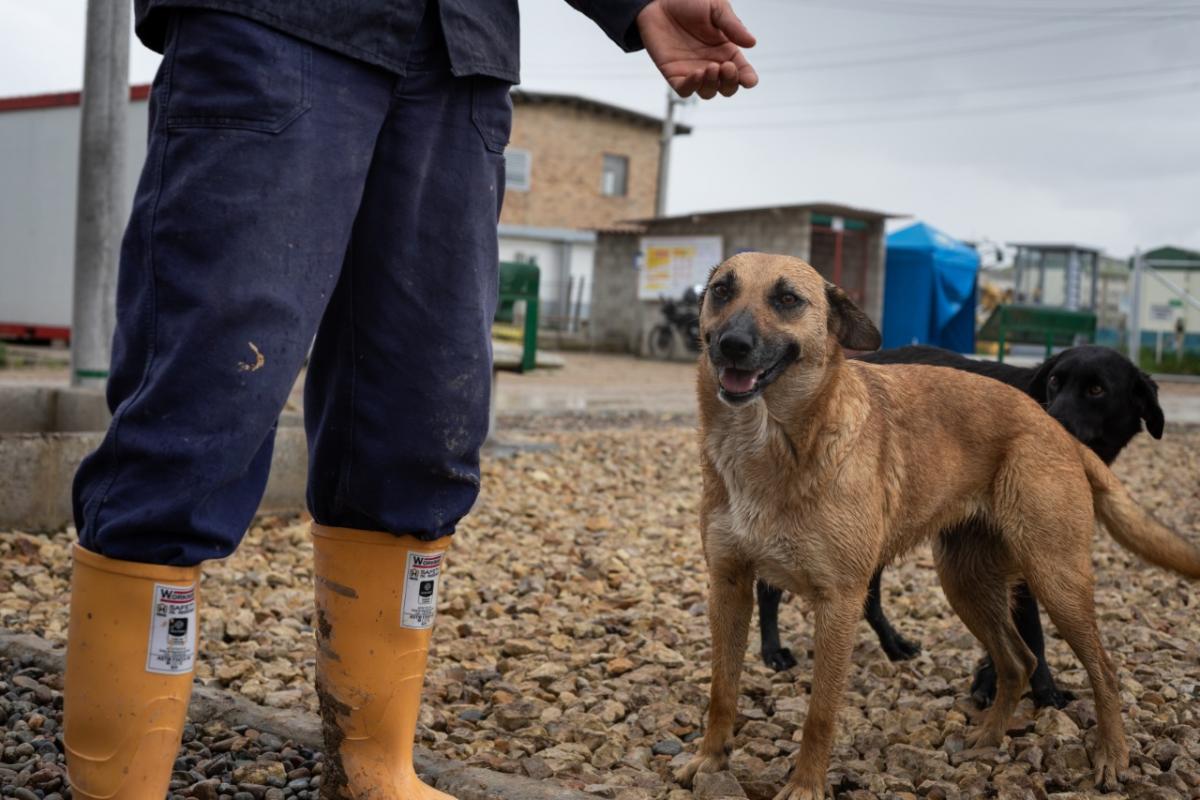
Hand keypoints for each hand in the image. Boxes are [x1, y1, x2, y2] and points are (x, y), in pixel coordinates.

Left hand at [637, 0, 757, 98]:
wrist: (660, 0)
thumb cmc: (690, 2)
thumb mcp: (716, 8)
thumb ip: (732, 26)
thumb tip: (752, 43)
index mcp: (726, 51)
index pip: (742, 72)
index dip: (747, 79)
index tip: (749, 79)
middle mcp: (712, 64)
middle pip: (726, 88)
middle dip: (730, 83)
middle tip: (727, 67)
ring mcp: (693, 71)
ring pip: (708, 92)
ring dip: (712, 85)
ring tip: (712, 67)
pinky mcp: (674, 74)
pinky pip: (685, 90)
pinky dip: (693, 86)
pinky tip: (697, 73)